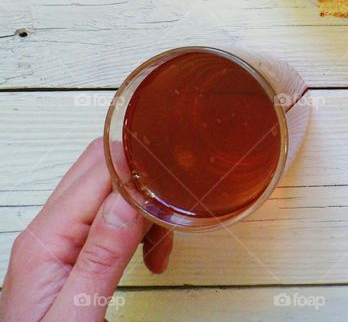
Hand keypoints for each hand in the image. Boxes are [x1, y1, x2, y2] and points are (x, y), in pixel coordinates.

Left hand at [0, 139, 173, 320]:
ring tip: (163, 247)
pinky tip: (152, 255)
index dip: (139, 167)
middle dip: (145, 179)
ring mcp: (59, 239)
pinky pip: (113, 216)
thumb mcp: (77, 316)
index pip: (97, 172)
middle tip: (175, 204)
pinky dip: (141, 226)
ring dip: (147, 207)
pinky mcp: (74, 252)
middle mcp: (48, 232)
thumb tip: (130, 199)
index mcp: (44, 240)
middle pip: (101, 167)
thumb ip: (102, 256)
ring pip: (112, 189)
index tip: (175, 178)